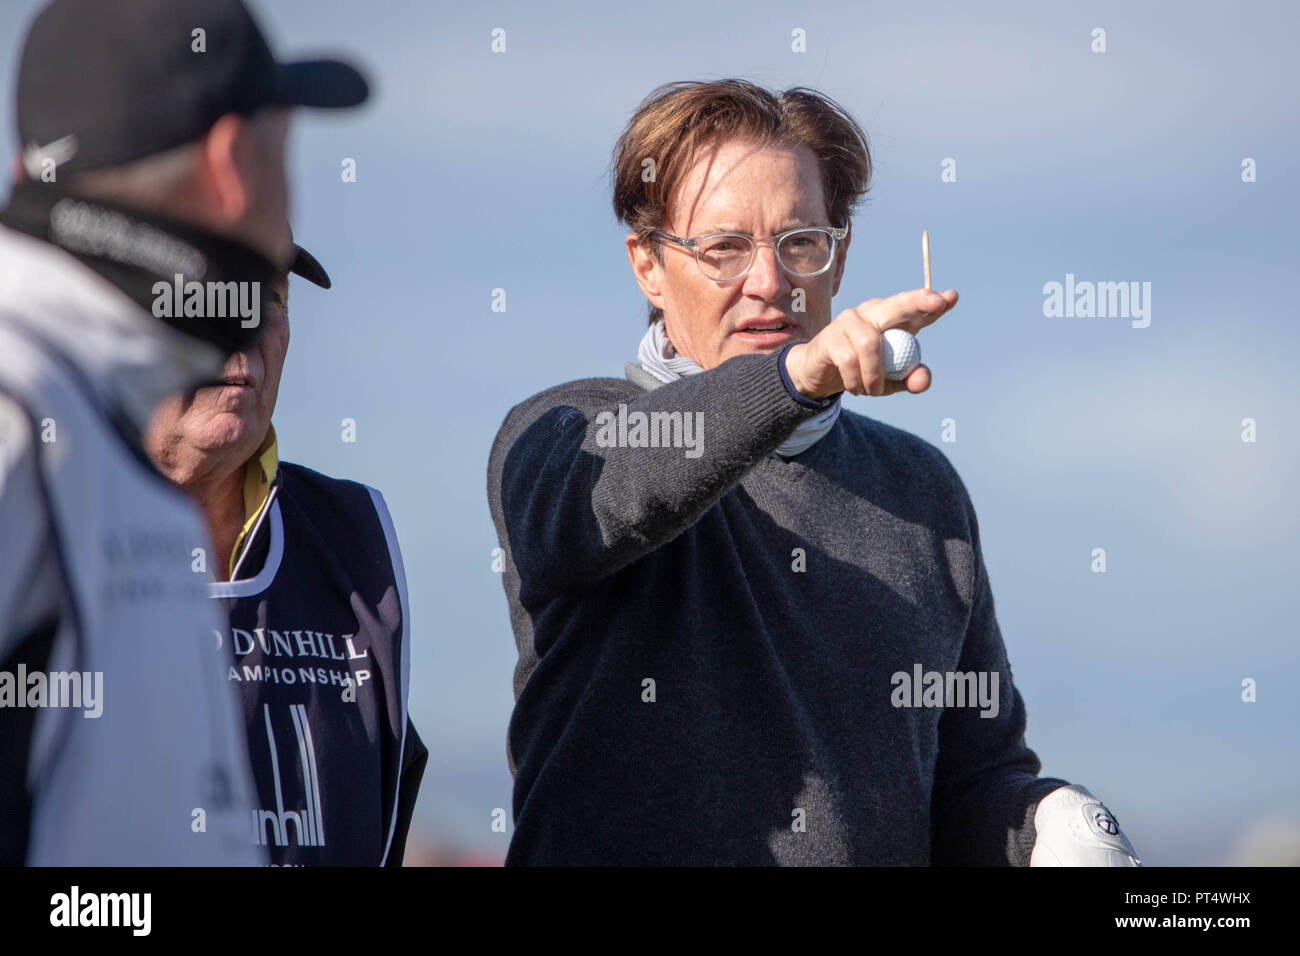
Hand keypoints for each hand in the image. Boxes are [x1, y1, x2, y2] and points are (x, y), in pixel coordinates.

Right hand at [783, 288, 958, 398]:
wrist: (819, 375)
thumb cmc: (861, 371)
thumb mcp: (890, 381)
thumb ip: (909, 379)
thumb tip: (922, 379)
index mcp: (892, 320)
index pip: (915, 308)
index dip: (932, 301)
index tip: (951, 297)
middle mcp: (872, 313)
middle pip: (897, 304)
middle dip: (917, 302)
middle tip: (936, 302)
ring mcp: (849, 321)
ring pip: (870, 342)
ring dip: (874, 374)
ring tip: (872, 390)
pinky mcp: (830, 336)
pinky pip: (848, 359)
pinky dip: (856, 380)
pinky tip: (856, 388)